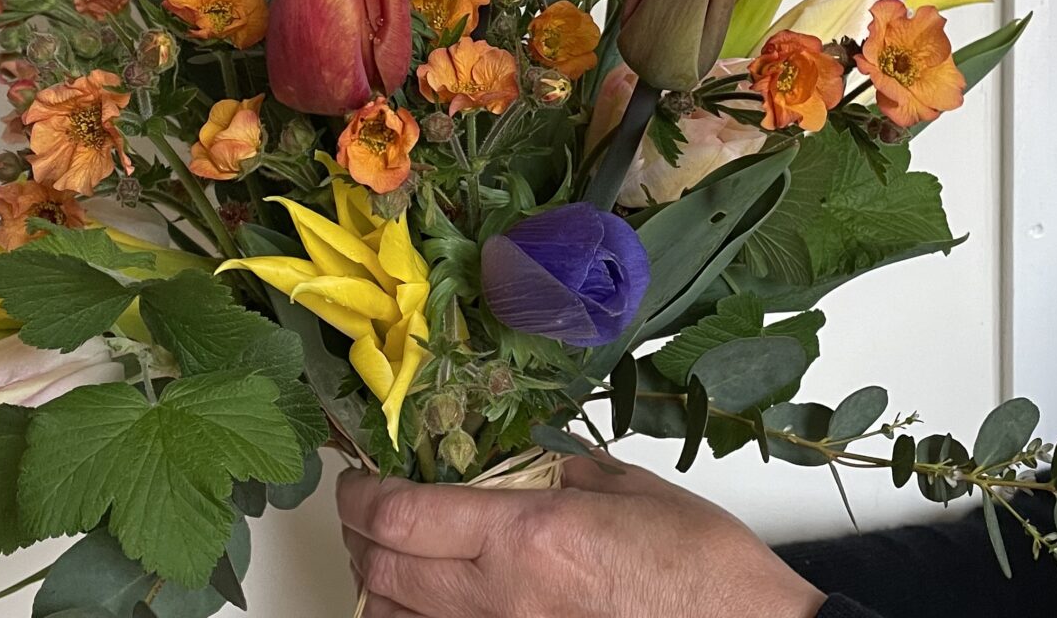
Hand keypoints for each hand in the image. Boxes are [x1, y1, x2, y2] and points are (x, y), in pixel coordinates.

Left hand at [337, 453, 826, 617]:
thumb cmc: (700, 566)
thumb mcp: (624, 487)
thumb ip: (552, 466)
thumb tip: (508, 456)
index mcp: (525, 537)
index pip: (399, 516)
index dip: (359, 491)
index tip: (358, 473)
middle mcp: (500, 598)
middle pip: (380, 568)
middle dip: (355, 530)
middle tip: (364, 502)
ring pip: (393, 617)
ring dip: (374, 579)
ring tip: (387, 548)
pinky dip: (410, 617)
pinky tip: (423, 596)